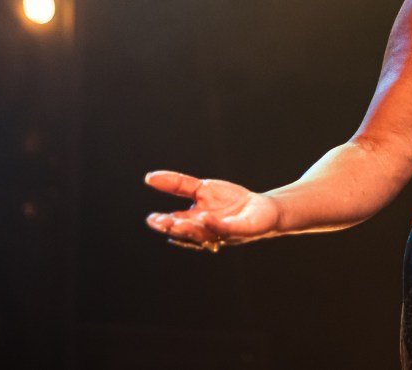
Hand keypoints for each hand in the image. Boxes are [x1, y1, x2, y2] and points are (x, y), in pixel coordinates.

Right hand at [144, 170, 282, 249]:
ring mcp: (224, 232)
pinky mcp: (242, 229)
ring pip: (204, 233)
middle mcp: (207, 231)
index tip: (151, 219)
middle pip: (187, 232)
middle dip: (174, 228)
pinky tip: (205, 217)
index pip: (176, 224)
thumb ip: (177, 184)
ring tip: (177, 222)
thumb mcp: (202, 189)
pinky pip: (227, 228)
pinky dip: (215, 224)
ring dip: (190, 228)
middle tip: (160, 222)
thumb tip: (149, 178)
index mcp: (195, 222)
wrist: (263, 208)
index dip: (163, 223)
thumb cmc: (231, 202)